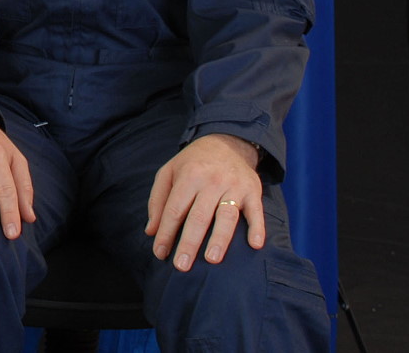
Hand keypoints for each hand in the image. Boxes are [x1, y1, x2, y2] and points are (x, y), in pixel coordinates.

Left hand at [145, 133, 264, 269]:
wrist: (227, 142)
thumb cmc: (193, 163)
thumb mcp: (169, 172)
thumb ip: (158, 200)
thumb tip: (151, 231)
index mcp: (189, 176)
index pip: (175, 209)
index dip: (166, 233)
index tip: (160, 253)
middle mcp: (212, 181)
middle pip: (199, 216)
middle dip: (189, 242)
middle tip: (181, 266)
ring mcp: (234, 186)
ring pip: (226, 215)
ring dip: (220, 238)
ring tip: (211, 259)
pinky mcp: (253, 191)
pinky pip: (256, 211)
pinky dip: (257, 228)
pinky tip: (254, 245)